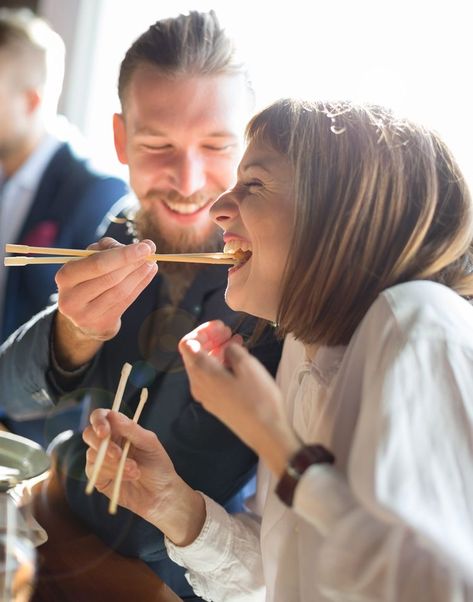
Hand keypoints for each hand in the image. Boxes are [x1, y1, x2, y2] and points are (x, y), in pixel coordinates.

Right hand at [53, 238, 157, 366]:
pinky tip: (149, 273)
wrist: (83, 313)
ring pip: (120, 291)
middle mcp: (72, 298)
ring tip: (152, 262)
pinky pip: (125, 302)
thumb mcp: (89, 259)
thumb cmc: (88, 278)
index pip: (97, 264)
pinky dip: (140, 285)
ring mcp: (86, 315)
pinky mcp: (101, 324)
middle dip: (133, 263)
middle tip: (150, 251)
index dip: (123, 255)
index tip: (145, 246)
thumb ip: (108, 247)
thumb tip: (138, 246)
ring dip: (139, 274)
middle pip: (110, 278)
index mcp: (65, 277)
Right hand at [83, 409, 205, 545]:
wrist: (160, 493)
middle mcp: (107, 442)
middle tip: (119, 455)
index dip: (98, 421)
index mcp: (120, 428)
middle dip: (102, 445)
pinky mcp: (98, 477)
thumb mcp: (149, 443)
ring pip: (93, 454)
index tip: (104, 432)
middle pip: (89, 434)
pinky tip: (129, 477)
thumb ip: (131, 429)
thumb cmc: (157, 464)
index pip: (101, 417)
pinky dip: (113, 473)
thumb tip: (112, 415)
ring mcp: (100, 459)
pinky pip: (95, 471)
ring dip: (115, 463)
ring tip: (136, 470)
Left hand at [179, 321, 299, 474]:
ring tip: (237, 343)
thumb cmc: (258, 398)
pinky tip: (237, 360)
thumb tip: (227, 348)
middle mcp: (197, 384)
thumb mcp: (248, 365)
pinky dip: (220, 364)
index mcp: (202, 372)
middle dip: (210, 339)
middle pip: (194, 354)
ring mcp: (205, 395)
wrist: (266, 433)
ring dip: (217, 350)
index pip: (187, 343)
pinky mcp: (215, 403)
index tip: (222, 326)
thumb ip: (232, 350)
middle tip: (229, 332)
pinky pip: (210, 377)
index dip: (202, 330)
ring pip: (203, 365)